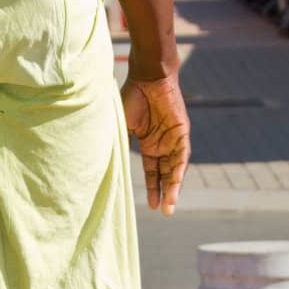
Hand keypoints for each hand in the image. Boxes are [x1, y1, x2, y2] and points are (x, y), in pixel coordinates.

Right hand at [122, 76, 190, 215]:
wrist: (146, 76)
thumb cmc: (131, 97)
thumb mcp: (122, 128)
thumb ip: (120, 146)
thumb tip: (106, 166)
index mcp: (149, 144)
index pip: (152, 172)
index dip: (153, 188)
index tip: (150, 206)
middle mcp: (163, 144)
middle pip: (166, 173)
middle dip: (165, 193)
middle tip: (164, 212)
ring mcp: (173, 138)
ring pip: (175, 167)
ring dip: (174, 186)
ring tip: (170, 204)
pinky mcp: (182, 131)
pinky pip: (182, 154)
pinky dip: (179, 169)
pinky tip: (176, 184)